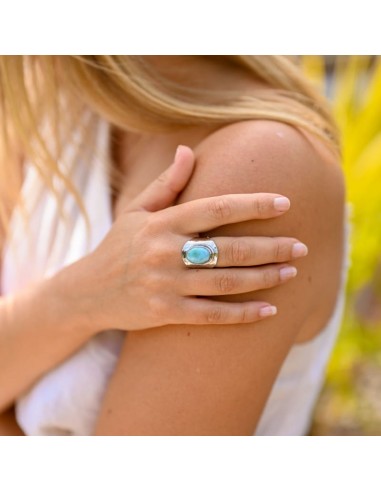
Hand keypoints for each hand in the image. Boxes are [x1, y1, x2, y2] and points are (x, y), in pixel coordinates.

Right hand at [67, 145, 307, 332]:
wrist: (88, 292)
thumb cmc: (119, 247)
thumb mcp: (137, 210)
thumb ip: (166, 183)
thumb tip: (188, 150)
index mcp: (163, 222)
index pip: (217, 207)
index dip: (253, 204)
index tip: (285, 204)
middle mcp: (165, 252)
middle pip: (231, 248)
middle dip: (271, 247)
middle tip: (301, 247)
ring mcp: (166, 284)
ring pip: (226, 282)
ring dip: (264, 278)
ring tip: (291, 273)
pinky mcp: (165, 313)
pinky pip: (212, 316)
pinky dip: (243, 314)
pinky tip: (269, 311)